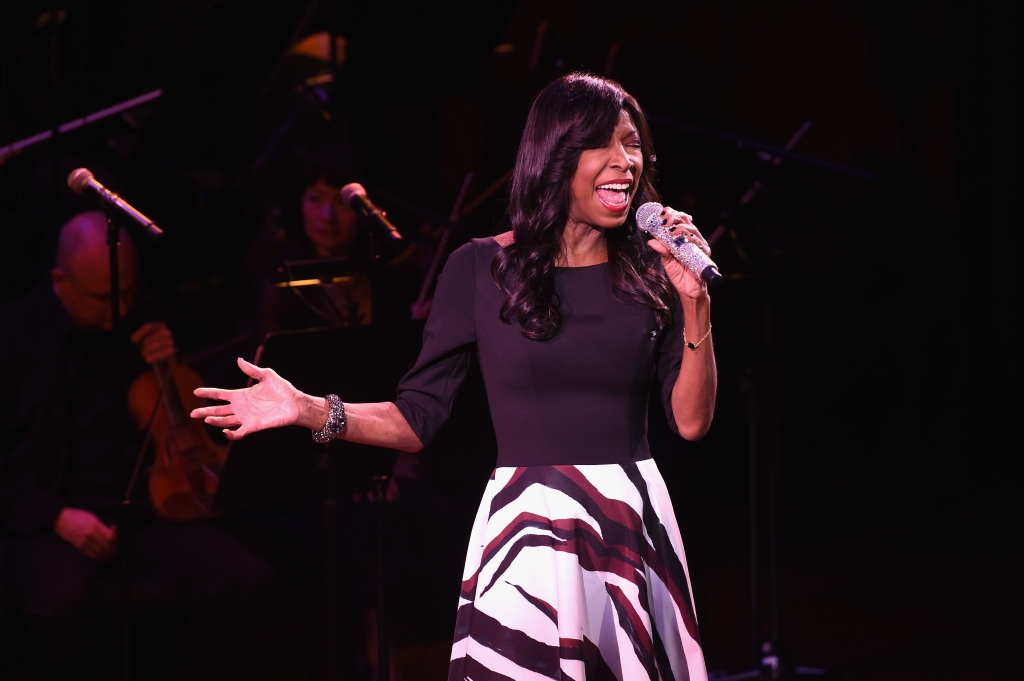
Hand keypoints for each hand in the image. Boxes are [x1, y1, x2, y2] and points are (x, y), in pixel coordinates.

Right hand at [54, 508, 116, 560]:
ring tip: (111, 553)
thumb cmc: (78, 516)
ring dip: (108, 554)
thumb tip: (112, 532)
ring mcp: (84, 543)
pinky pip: (92, 555)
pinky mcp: (79, 548)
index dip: (116, 539)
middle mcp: (90, 536)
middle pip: (107, 546)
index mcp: (94, 526)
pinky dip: (99, 557)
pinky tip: (103, 555)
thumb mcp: (93, 517)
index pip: (110, 537)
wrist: (60, 520)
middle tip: (116, 547)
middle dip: (114, 548)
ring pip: (100, 553)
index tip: (116, 537)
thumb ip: (102, 526)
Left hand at [131, 322, 176, 363]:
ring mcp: (171, 341)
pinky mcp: (171, 351)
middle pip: (149, 339)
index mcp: (161, 326)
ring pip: (154, 346)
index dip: (140, 333)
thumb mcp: (149, 337)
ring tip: (145, 355)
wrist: (168, 354)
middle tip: (142, 351)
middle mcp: (167, 332)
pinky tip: (148, 359)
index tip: (133, 340)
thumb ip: (141, 335)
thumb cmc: (155, 344)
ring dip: (147, 352)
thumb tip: (133, 339)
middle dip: (143, 346)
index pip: (149, 327)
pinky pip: (158, 354)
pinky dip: (152, 357)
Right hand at [190, 358, 311, 439]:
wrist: (294, 403)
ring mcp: (246, 417)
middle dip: (205, 412)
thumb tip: (239, 360)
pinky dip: (231, 434)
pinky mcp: (253, 426)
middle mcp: (241, 407)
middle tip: (192, 413)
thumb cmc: (282, 389)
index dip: (208, 393)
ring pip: (225, 421)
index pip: (220, 394)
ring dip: (215, 421)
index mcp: (241, 395)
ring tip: (206, 420)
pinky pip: (238, 432)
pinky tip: (225, 430)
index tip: (195, 391)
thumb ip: (252, 370)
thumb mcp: (267, 375)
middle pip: (218, 410)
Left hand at [647, 207, 711, 300]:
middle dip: (675, 217)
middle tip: (665, 219)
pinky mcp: (704, 254)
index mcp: (684, 238)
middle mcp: (693, 239)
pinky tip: (684, 237)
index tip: (662, 213)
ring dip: (681, 227)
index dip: (672, 214)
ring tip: (670, 230)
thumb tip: (651, 241)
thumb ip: (662, 250)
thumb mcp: (667, 261)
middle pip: (686, 221)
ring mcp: (699, 246)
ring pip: (692, 230)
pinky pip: (699, 243)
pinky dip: (691, 238)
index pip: (679, 221)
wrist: (689, 291)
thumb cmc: (680, 275)